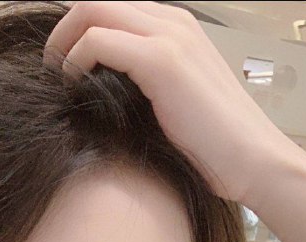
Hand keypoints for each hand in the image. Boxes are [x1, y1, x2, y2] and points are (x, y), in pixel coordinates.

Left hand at [43, 1, 300, 207]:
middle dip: (64, 31)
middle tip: (51, 69)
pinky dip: (75, 60)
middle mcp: (173, 22)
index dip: (79, 31)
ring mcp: (169, 37)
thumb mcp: (173, 105)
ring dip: (64, 42)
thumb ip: (143, 87)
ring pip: (93, 10)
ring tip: (58, 78)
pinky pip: (98, 41)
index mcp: (176, 29)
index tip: (64, 67)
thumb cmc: (215, 146)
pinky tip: (73, 87)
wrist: (253, 161)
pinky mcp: (163, 61)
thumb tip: (101, 93)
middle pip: (96, 1)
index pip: (112, 9)